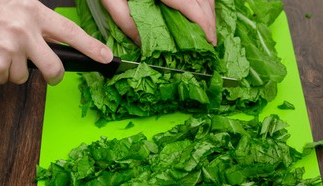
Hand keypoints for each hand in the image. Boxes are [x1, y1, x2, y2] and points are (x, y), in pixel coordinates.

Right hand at [0, 0, 112, 84]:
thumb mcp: (16, 6)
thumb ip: (39, 22)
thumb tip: (63, 40)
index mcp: (31, 12)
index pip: (70, 32)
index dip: (91, 46)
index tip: (106, 57)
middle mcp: (22, 31)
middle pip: (54, 68)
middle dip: (54, 76)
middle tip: (50, 75)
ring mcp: (7, 51)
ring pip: (24, 76)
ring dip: (14, 68)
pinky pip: (4, 79)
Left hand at [101, 0, 216, 45]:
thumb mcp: (112, 0)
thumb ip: (126, 22)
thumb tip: (144, 44)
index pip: (190, 4)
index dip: (203, 24)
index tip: (209, 41)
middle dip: (210, 20)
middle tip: (210, 40)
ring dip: (209, 10)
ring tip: (206, 28)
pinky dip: (203, 0)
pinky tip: (200, 11)